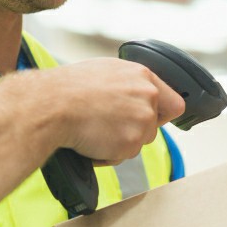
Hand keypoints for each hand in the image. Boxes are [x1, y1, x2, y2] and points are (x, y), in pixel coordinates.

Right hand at [37, 58, 184, 163]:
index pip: (174, 103)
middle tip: (106, 123)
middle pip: (153, 126)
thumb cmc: (70, 86)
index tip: (152, 119)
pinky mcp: (131, 143)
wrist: (52, 105)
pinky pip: (123, 156)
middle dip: (133, 130)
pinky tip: (91, 139)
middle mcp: (148, 97)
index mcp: (143, 76)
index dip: (162, 114)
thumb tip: (136, 93)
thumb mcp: (106, 71)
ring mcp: (142, 121)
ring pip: (138, 142)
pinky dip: (108, 153)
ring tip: (95, 128)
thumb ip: (129, 83)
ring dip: (120, 142)